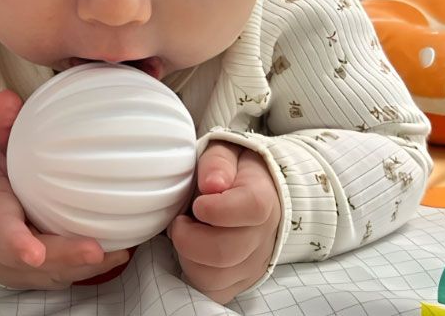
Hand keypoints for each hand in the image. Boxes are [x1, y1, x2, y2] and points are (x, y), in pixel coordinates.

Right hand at [0, 90, 129, 288]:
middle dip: (64, 258)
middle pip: (33, 262)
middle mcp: (2, 248)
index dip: (17, 245)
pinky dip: (87, 268)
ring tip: (116, 252)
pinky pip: (62, 275)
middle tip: (95, 250)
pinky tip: (117, 253)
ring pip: (51, 274)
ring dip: (81, 267)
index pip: (0, 231)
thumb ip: (0, 122)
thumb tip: (9, 100)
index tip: (34, 253)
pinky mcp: (38, 272)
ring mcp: (20, 265)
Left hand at [168, 142, 280, 303]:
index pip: (250, 208)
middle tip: (181, 221)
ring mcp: (253, 264)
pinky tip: (193, 253)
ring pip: (215, 277)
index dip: (217, 209)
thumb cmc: (234, 171)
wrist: (257, 192)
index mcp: (263, 198)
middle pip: (226, 251)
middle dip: (190, 238)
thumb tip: (210, 184)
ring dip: (188, 257)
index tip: (198, 203)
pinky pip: (213, 291)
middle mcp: (263, 236)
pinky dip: (194, 274)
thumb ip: (217, 163)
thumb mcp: (226, 153)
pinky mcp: (240, 282)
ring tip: (187, 235)